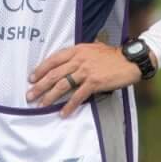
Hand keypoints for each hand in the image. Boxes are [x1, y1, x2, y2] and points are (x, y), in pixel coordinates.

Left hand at [26, 41, 143, 116]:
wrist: (130, 60)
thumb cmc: (113, 56)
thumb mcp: (93, 49)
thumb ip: (80, 54)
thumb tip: (69, 61)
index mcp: (77, 50)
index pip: (53, 59)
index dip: (40, 69)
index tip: (31, 78)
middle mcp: (79, 59)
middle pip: (54, 74)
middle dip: (39, 86)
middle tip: (30, 95)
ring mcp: (86, 71)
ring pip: (62, 85)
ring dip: (50, 97)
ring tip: (41, 105)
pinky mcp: (94, 82)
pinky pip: (78, 96)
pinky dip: (69, 105)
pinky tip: (63, 113)